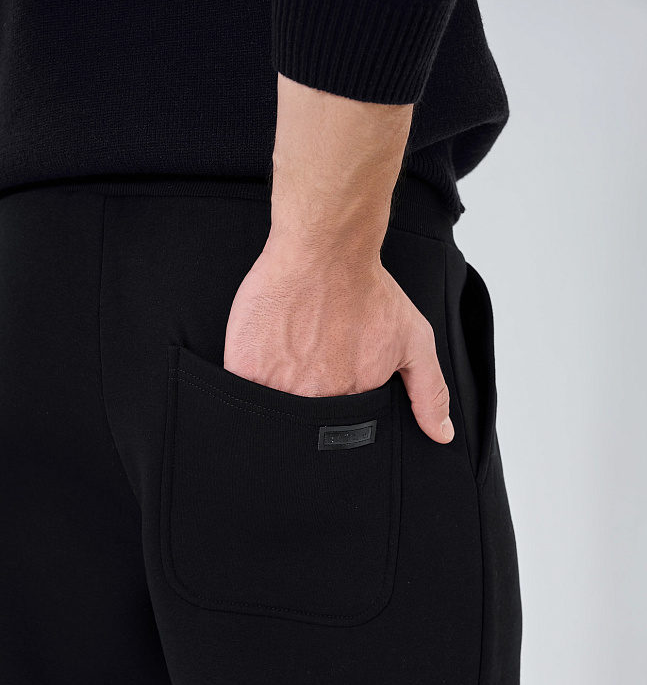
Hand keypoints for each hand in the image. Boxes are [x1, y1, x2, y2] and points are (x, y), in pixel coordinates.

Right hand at [223, 240, 453, 443]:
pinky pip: (240, 393)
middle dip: (305, 404)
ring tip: (287, 360)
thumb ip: (430, 393)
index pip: (337, 430)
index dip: (334, 411)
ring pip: (270, 413)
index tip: (331, 385)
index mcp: (352, 400)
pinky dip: (247, 385)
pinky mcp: (244, 366)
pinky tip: (260, 359)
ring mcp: (276, 385)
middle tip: (308, 367)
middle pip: (302, 426)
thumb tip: (442, 435)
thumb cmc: (369, 291)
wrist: (325, 249)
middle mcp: (314, 399)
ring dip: (275, 396)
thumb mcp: (414, 341)